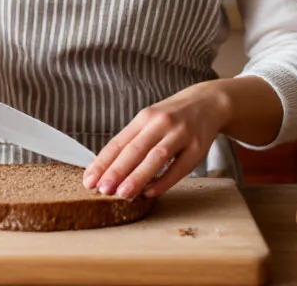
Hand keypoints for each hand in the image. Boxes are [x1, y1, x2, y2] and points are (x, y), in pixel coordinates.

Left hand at [83, 81, 230, 199]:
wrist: (208, 103)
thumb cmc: (172, 118)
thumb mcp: (150, 122)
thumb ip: (132, 142)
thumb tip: (107, 170)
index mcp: (144, 117)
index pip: (118, 142)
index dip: (103, 162)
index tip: (89, 180)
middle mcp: (161, 123)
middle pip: (135, 149)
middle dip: (117, 170)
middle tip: (102, 189)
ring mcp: (180, 134)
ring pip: (156, 157)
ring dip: (138, 176)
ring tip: (122, 193)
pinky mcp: (198, 147)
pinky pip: (179, 167)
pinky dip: (163, 181)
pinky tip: (150, 192)